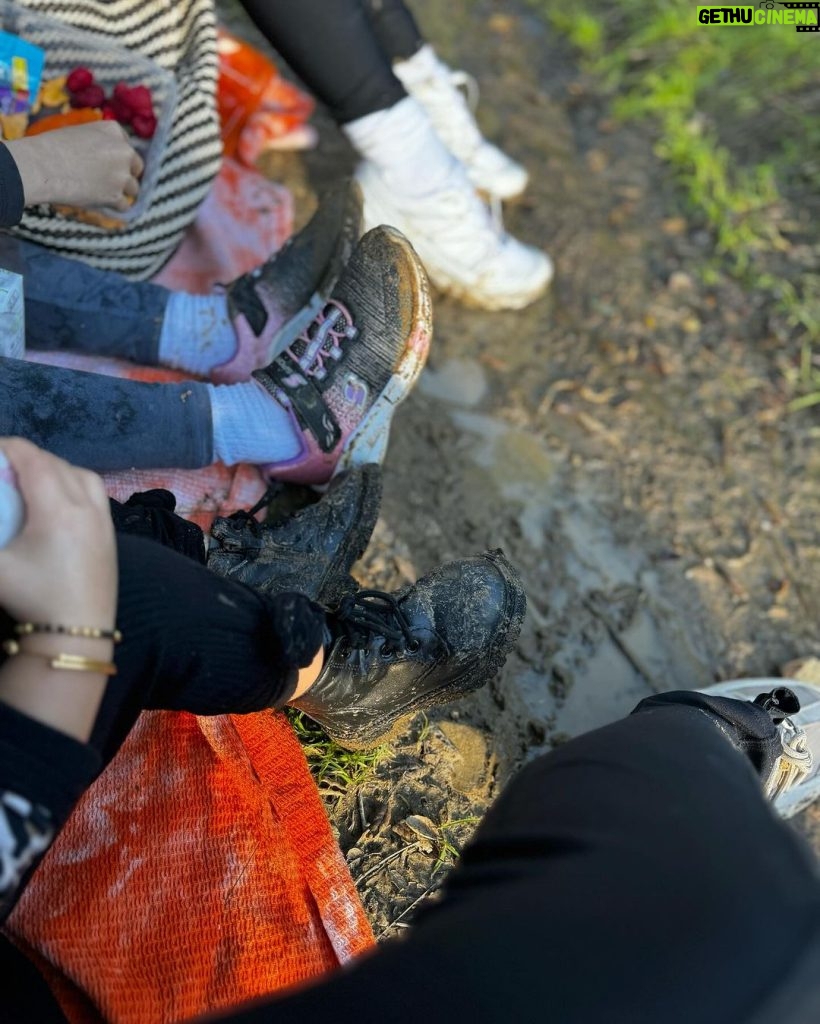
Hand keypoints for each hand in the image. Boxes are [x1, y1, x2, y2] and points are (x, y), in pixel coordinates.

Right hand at [0, 438, 116, 628]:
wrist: (77, 632)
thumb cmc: (32, 598)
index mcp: (57, 512)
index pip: (34, 462)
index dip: (11, 448)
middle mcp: (86, 509)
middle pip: (57, 465)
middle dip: (29, 457)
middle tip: (3, 463)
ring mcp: (103, 521)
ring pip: (82, 475)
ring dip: (55, 467)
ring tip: (30, 477)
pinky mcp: (111, 534)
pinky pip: (96, 492)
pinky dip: (75, 482)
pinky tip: (57, 498)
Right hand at [6, 121, 142, 211]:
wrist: (41, 165)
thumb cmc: (51, 148)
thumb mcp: (79, 134)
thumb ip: (99, 144)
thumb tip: (107, 162)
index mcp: (113, 131)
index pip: (127, 145)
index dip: (118, 157)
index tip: (106, 163)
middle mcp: (124, 151)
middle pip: (136, 167)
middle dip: (126, 174)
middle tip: (109, 181)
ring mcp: (122, 175)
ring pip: (133, 189)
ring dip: (121, 192)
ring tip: (100, 192)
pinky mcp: (116, 195)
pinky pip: (124, 206)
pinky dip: (114, 207)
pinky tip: (101, 203)